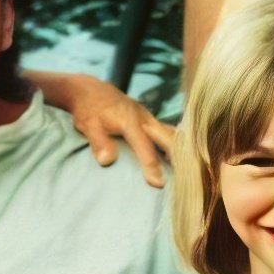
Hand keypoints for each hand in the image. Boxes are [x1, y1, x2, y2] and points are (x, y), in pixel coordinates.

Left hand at [37, 71, 173, 186]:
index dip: (151, 165)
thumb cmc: (89, 110)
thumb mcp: (88, 125)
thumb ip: (98, 142)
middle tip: (184, 180)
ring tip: (186, 173)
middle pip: (168, 137)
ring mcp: (149, 117)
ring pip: (172, 134)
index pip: (144, 145)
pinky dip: (174, 146)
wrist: (92, 91)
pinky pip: (167, 132)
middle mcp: (144, 118)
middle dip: (179, 157)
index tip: (158, 183)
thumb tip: (106, 161)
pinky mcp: (150, 119)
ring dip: (179, 151)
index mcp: (129, 120)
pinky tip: (177, 161)